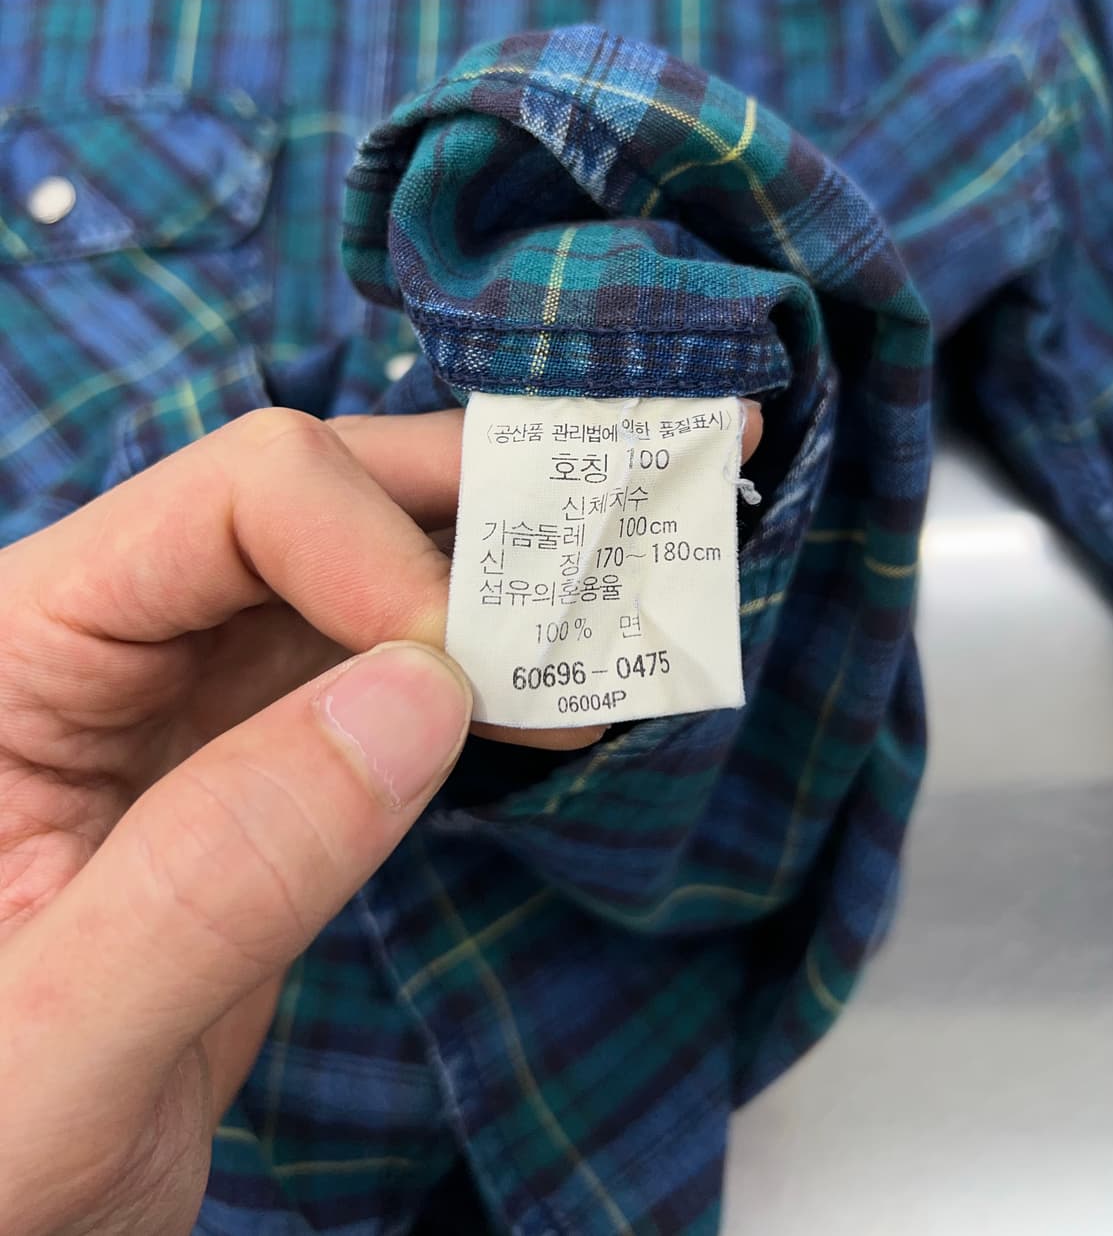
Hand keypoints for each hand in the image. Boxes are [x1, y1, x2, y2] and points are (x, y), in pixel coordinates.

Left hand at [0, 399, 760, 1234]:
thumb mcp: (58, 1055)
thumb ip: (213, 877)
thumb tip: (423, 692)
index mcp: (21, 648)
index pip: (238, 499)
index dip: (381, 553)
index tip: (478, 678)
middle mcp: (114, 635)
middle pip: (318, 496)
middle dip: (471, 523)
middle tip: (610, 568)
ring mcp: (194, 689)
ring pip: (370, 568)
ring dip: (500, 587)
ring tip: (614, 624)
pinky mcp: (265, 755)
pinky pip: (389, 667)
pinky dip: (487, 666)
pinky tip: (558, 693)